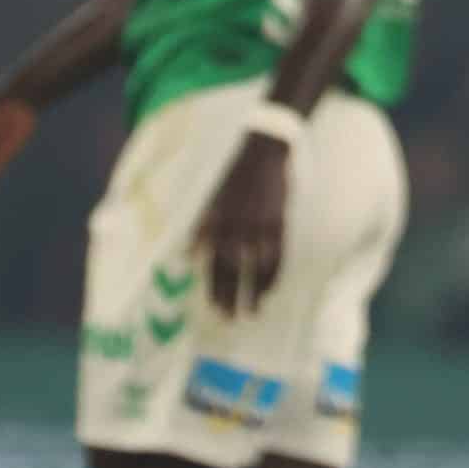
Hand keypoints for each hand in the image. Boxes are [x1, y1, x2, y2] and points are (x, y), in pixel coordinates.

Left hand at [196, 134, 288, 316]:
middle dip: (229, 296)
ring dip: (253, 292)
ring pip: (255, 267)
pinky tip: (271, 291)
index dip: (213, 286)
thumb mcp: (207, 195)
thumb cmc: (229, 170)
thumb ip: (199, 226)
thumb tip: (190, 255)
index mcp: (214, 221)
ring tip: (252, 313)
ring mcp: (259, 226)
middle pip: (231, 269)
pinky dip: (274, 274)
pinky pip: (277, 255)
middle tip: (228, 320)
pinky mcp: (278, 222)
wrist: (261, 148)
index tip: (212, 308)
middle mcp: (235, 227)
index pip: (212, 261)